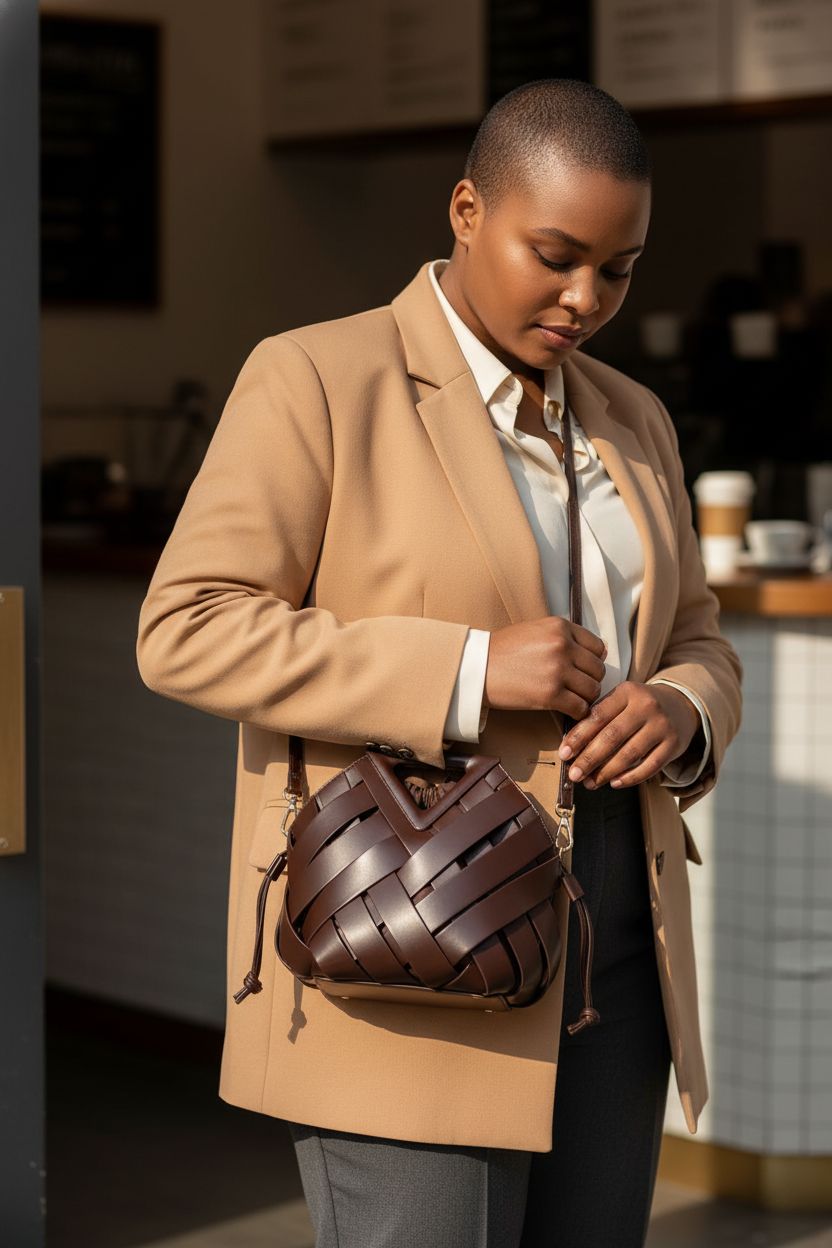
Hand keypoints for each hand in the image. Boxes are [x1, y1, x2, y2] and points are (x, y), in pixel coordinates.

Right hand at [484, 617, 606, 719]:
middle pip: (598, 669)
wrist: (476, 668)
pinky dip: (577, 712)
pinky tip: (566, 710)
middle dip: (590, 680)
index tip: (583, 669)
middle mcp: (562, 645)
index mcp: (559, 627)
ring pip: (593, 689)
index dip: (593, 660)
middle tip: (576, 687)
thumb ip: (563, 637)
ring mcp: (557, 670)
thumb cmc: (502, 651)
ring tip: (571, 699)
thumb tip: (598, 651)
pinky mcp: (551, 694)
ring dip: (585, 697)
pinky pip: (580, 707)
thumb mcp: (535, 630)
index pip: (598, 646)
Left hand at [557, 681, 700, 789]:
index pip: (598, 716)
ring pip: (629, 754)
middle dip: (589, 758)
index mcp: (627, 691)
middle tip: (574, 775)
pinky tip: (615, 783)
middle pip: (612, 736)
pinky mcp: (673, 744)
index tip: (564, 753)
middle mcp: (646, 706)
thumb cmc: (639, 706)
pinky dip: (630, 778)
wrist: (679, 705)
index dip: (578, 736)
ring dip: (606, 772)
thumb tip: (572, 747)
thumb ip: (599, 716)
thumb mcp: (621, 700)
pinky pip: (650, 766)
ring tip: (590, 783)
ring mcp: (662, 725)